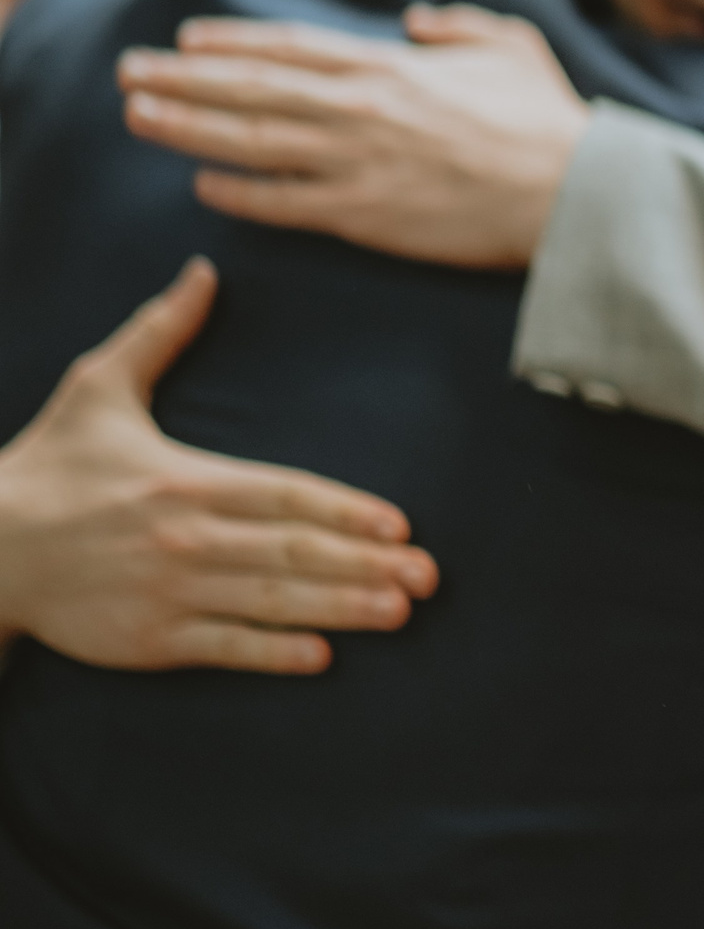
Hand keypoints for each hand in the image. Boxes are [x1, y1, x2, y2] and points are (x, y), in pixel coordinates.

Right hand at [0, 259, 439, 673]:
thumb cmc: (50, 464)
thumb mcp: (98, 386)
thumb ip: (160, 332)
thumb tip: (203, 271)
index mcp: (183, 480)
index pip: (284, 494)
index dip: (346, 511)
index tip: (400, 525)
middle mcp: (184, 537)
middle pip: (291, 553)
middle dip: (365, 565)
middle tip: (427, 575)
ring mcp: (167, 592)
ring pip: (270, 603)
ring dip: (340, 609)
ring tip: (398, 610)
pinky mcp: (146, 640)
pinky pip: (223, 649)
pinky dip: (272, 654)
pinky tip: (322, 657)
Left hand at [117, 3, 589, 268]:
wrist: (572, 191)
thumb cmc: (548, 119)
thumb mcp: (510, 45)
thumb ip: (456, 27)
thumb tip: (417, 21)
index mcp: (390, 65)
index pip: (289, 47)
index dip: (231, 43)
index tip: (185, 40)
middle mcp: (359, 108)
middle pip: (250, 89)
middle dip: (182, 79)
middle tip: (128, 73)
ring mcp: (357, 162)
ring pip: (250, 140)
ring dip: (187, 127)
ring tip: (137, 117)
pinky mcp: (366, 215)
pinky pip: (284, 203)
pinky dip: (239, 192)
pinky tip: (204, 183)